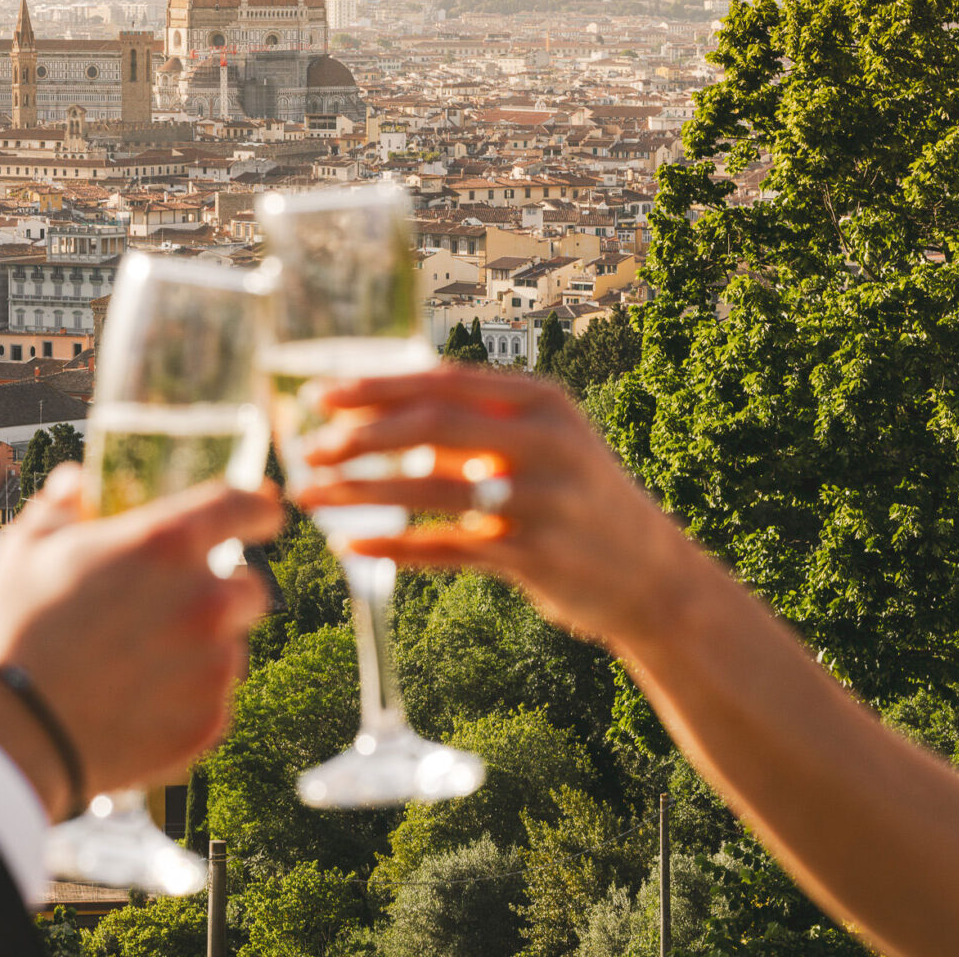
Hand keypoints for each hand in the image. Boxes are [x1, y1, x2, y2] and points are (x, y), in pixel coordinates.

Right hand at [0, 464, 282, 818]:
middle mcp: (205, 601)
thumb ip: (61, 509)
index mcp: (165, 544)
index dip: (257, 507)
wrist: (4, 738)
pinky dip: (189, 699)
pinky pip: (215, 700)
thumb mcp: (25, 551)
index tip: (261, 514)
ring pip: (232, 646)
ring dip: (206, 648)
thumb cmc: (7, 632)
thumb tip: (76, 483)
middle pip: (251, 586)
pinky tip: (138, 705)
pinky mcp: (209, 723)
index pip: (243, 506)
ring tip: (142, 664)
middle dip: (225, 590)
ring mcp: (213, 666)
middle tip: (178, 606)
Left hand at [293, 364, 704, 651]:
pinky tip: (351, 548)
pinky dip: (395, 549)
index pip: (443, 381)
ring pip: (429, 490)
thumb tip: (376, 414)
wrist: (650, 576)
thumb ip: (467, 429)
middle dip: (360, 436)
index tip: (321, 396)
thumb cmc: (575, 498)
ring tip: (309, 495)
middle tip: (308, 448)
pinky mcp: (534, 557)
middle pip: (430, 426)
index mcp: (541, 402)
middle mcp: (545, 443)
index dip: (376, 387)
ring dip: (360, 493)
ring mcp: (542, 501)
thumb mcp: (537, 446)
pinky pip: (447, 549)